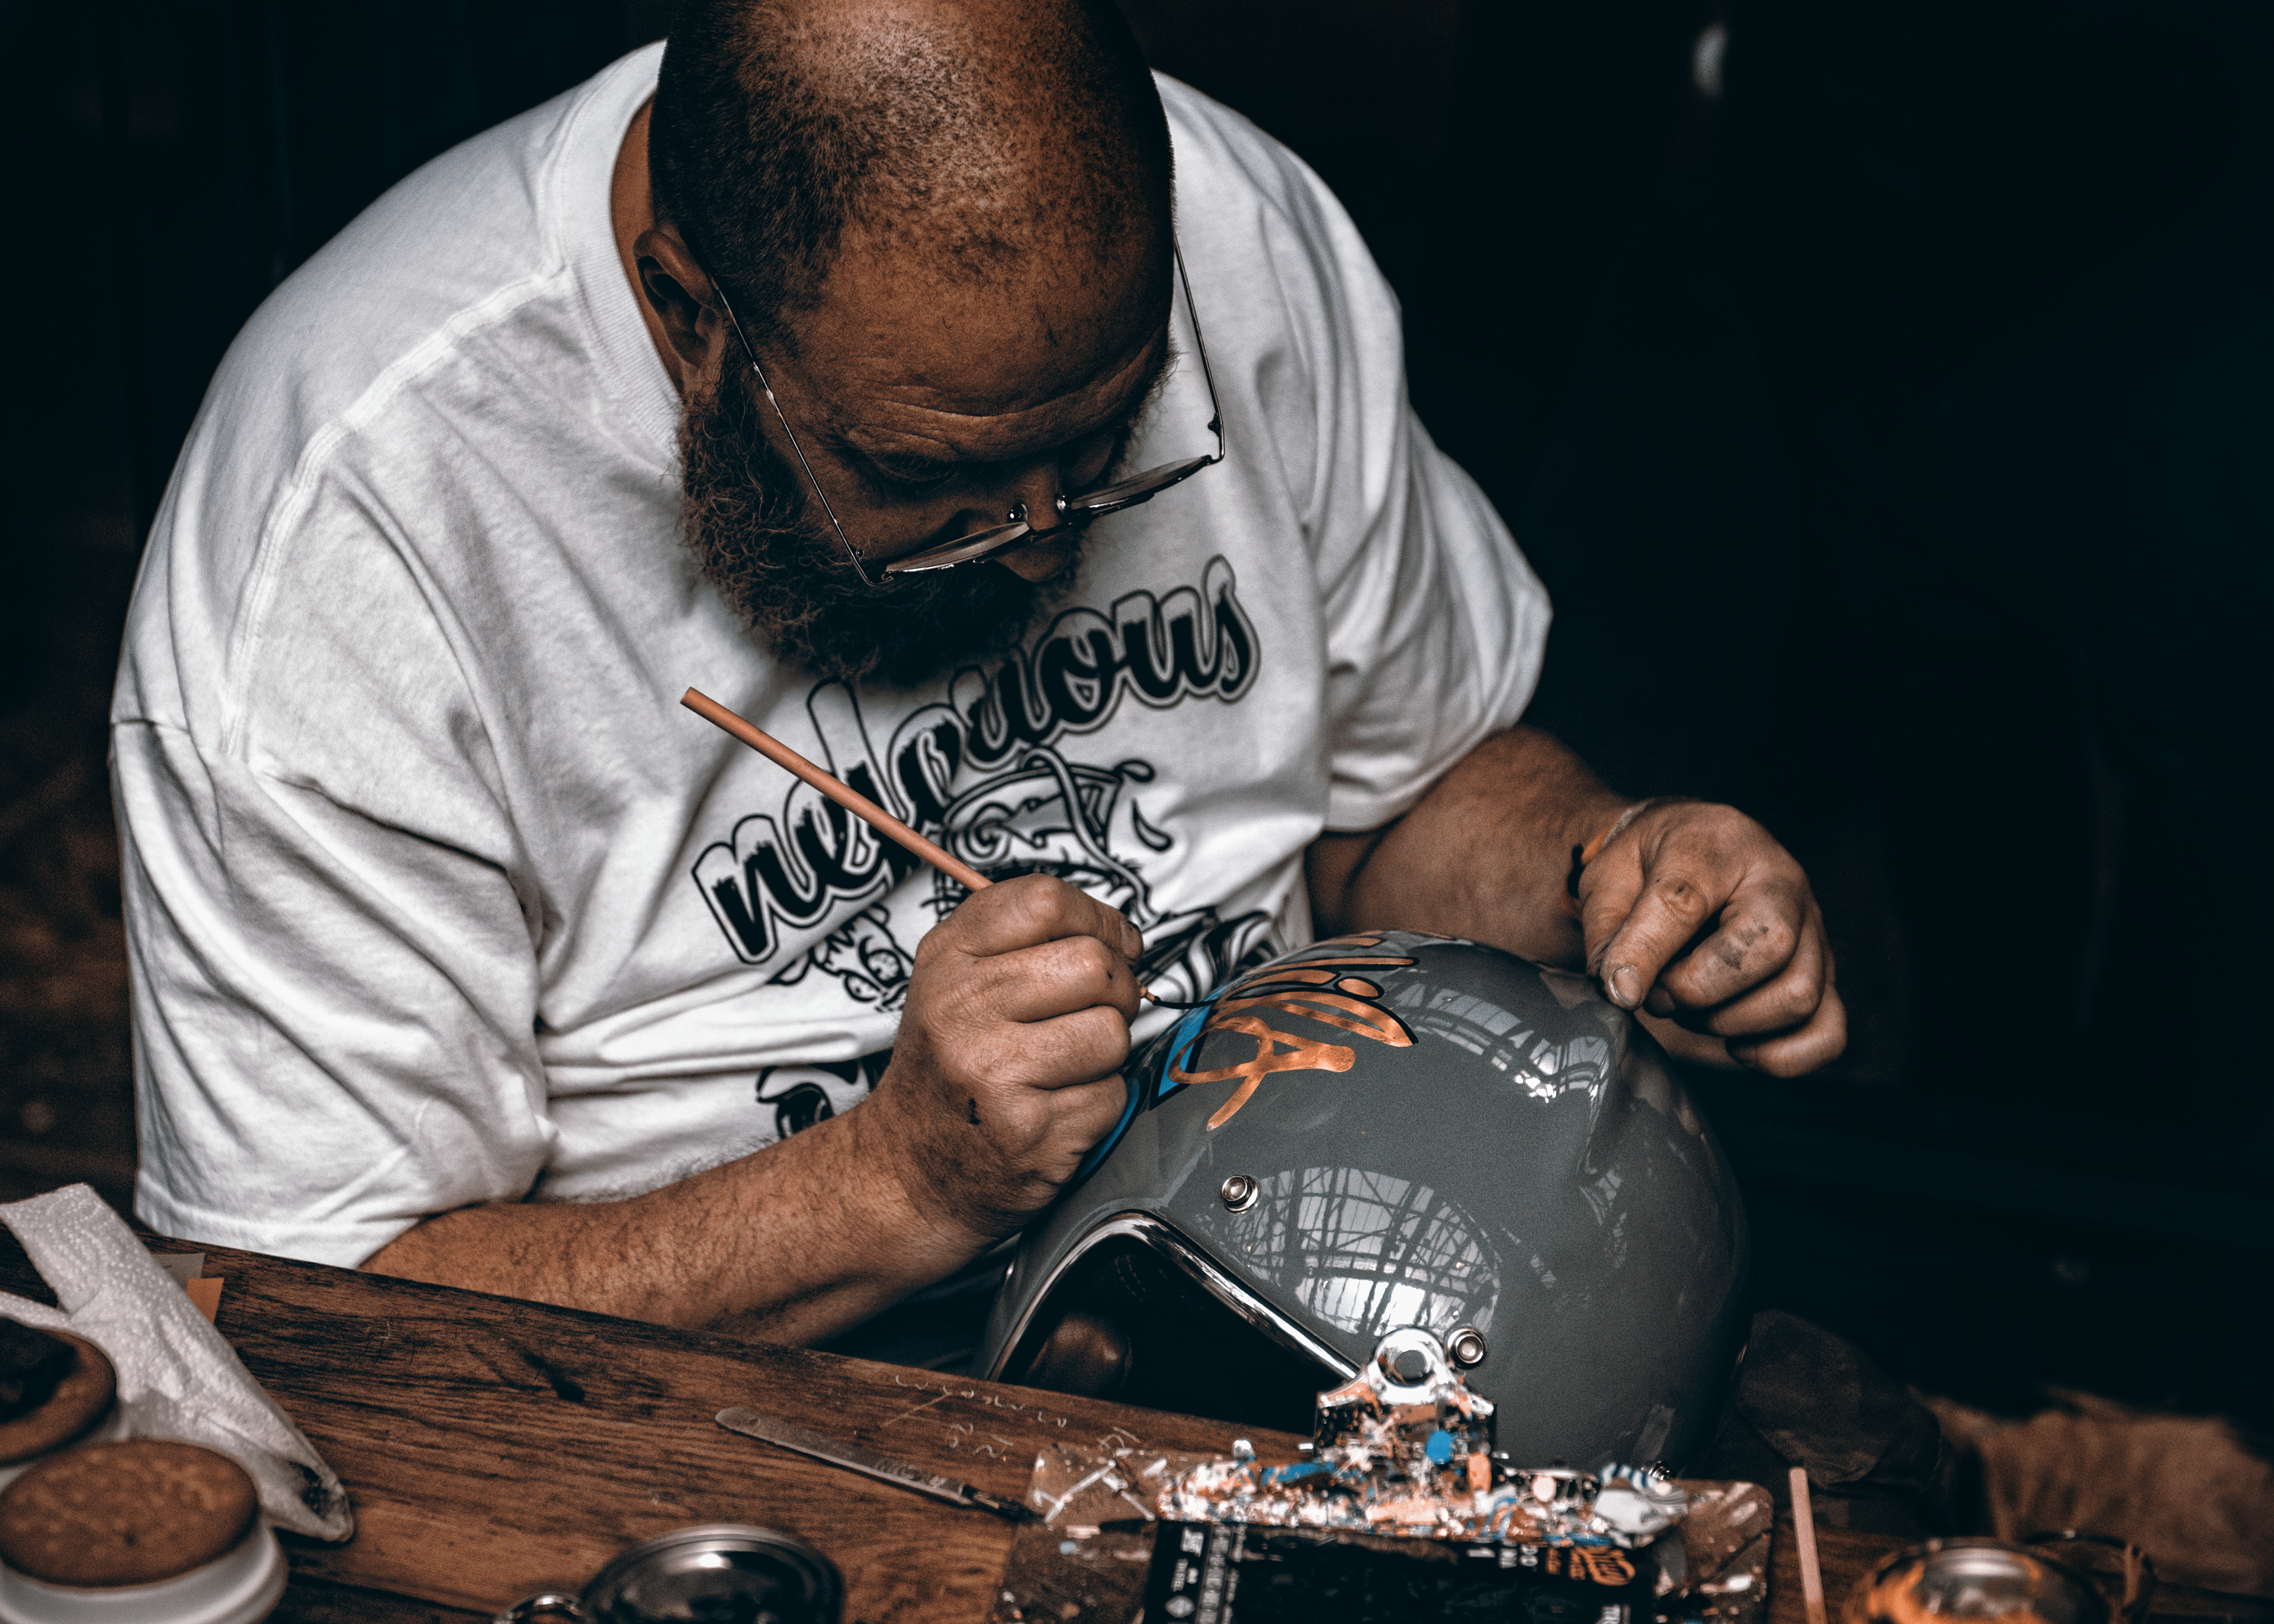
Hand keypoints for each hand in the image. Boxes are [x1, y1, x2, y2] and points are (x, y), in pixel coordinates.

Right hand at [862, 875, 1141, 1245]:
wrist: (909, 1170)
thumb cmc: (949, 1069)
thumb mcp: (955, 981)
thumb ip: (1024, 941)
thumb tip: (1119, 936)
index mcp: (948, 961)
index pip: (1045, 901)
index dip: (1099, 919)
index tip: (1115, 943)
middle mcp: (962, 1011)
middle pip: (1094, 965)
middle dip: (1116, 990)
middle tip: (1095, 1012)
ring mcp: (994, 1074)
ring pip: (1113, 1033)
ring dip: (1108, 1053)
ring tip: (1067, 1066)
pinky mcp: (1030, 1133)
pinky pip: (1113, 1095)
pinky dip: (1100, 1103)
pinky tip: (1059, 1108)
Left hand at [1576, 801, 1846, 1075]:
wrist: (1688, 848)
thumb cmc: (1650, 866)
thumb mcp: (1610, 877)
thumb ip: (1610, 932)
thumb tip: (1623, 989)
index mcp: (1716, 846)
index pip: (1685, 901)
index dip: (1646, 952)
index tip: (1619, 988)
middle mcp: (1780, 883)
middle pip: (1770, 947)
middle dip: (1698, 991)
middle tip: (1659, 993)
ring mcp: (1812, 930)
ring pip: (1799, 996)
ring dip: (1731, 1022)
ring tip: (1692, 1008)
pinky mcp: (1825, 975)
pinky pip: (1829, 1033)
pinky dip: (1779, 1056)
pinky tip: (1735, 1043)